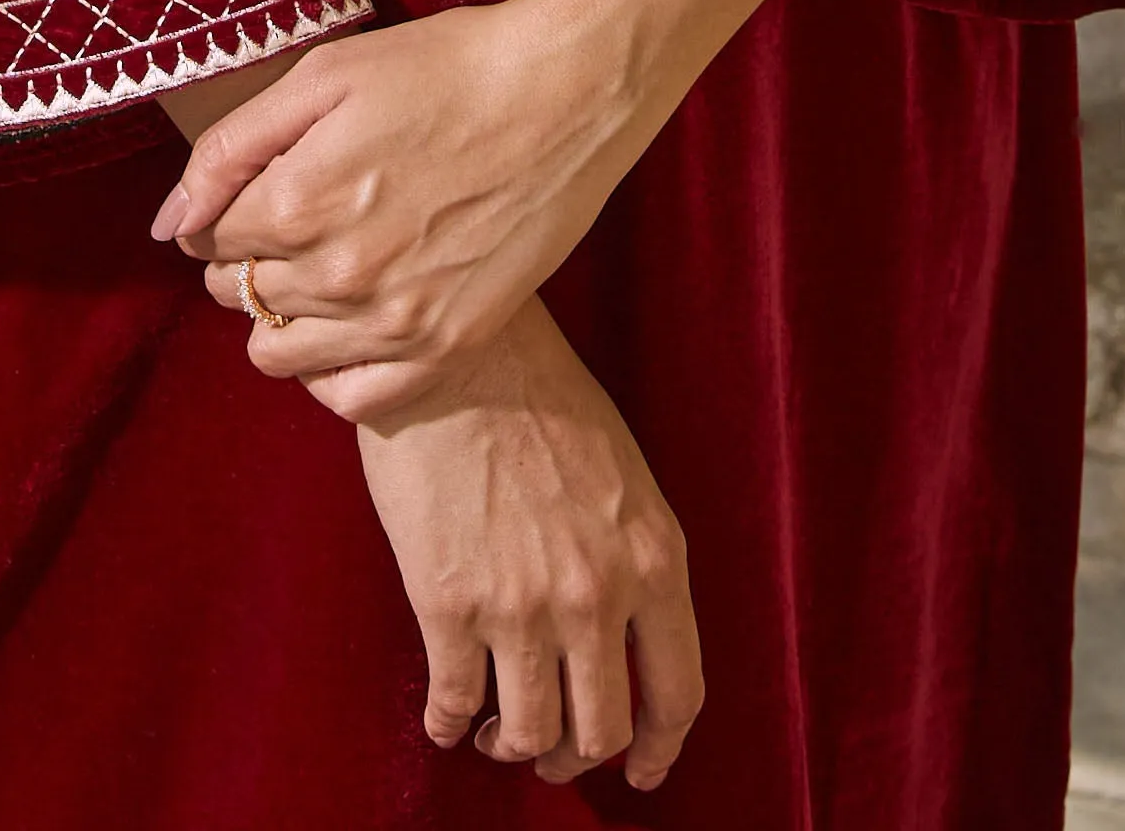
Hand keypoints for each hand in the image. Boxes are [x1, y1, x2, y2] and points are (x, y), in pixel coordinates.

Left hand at [158, 0, 858, 412]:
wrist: (566, 92)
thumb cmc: (445, 67)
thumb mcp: (325, 74)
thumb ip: (231, 150)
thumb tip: (171, 226)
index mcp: (298, 201)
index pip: (208, 240)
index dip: (225, 212)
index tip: (264, 188)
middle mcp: (337, 276)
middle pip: (237, 297)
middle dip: (249, 261)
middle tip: (302, 217)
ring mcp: (395, 321)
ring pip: (279, 356)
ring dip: (284, 316)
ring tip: (328, 265)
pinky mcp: (447, 347)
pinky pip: (351, 398)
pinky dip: (335, 370)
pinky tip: (359, 319)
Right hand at [353, 299, 702, 791]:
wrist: (458, 353)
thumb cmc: (539, 397)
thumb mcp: (622, 477)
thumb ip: (633, 559)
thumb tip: (625, 637)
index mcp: (653, 559)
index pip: (679, 693)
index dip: (662, 749)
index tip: (644, 771)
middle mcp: (596, 596)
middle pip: (603, 732)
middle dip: (576, 757)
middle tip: (551, 749)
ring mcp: (522, 607)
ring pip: (532, 734)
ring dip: (513, 745)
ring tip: (495, 730)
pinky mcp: (450, 605)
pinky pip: (455, 704)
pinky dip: (449, 724)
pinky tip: (445, 716)